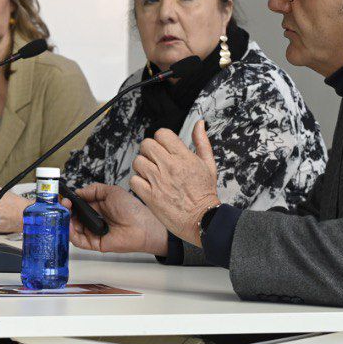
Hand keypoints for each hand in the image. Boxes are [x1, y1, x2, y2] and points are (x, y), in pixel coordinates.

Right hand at [66, 183, 168, 255]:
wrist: (142, 226)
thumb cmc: (132, 209)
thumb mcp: (112, 191)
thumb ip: (93, 189)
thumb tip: (78, 191)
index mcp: (97, 207)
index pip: (78, 205)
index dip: (69, 202)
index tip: (64, 197)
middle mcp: (94, 219)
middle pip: (72, 217)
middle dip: (65, 210)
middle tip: (63, 205)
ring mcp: (93, 232)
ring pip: (72, 229)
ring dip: (66, 221)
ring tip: (64, 213)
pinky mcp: (94, 243)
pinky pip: (78, 240)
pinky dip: (70, 233)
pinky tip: (69, 225)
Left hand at [130, 120, 221, 245]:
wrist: (203, 219)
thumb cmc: (205, 193)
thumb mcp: (209, 164)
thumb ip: (202, 142)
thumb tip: (199, 123)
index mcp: (183, 157)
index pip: (162, 134)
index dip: (160, 139)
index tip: (164, 148)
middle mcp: (169, 166)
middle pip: (146, 145)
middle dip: (149, 151)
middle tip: (155, 161)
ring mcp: (158, 181)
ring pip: (138, 161)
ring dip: (142, 166)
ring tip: (151, 174)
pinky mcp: (150, 196)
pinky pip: (134, 181)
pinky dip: (138, 182)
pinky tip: (147, 186)